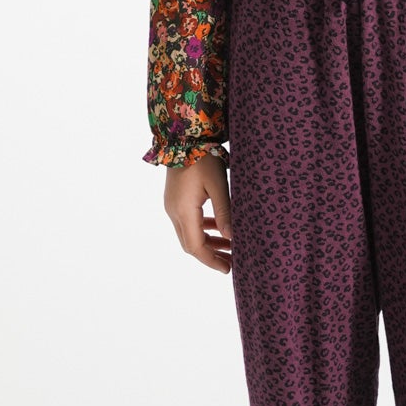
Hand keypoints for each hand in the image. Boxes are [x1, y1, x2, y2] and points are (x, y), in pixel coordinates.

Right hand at [164, 154, 232, 273]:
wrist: (182, 136)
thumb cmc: (203, 157)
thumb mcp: (219, 184)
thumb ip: (225, 212)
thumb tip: (233, 237)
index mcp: (183, 210)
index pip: (196, 247)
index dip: (212, 261)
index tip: (229, 269)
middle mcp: (174, 211)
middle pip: (190, 244)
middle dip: (211, 256)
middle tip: (232, 262)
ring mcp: (172, 205)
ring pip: (188, 234)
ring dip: (208, 242)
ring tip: (230, 246)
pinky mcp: (175, 199)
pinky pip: (187, 222)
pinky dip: (202, 229)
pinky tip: (218, 228)